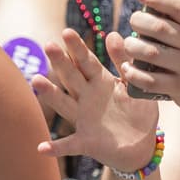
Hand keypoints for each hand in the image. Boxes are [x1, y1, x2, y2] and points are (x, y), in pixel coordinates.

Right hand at [32, 28, 158, 166]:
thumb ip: (123, 62)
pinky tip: (42, 148)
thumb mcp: (134, 85)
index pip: (86, 61)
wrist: (142, 144)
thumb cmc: (138, 111)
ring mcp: (83, 119)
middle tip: (49, 45)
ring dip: (51, 94)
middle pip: (72, 77)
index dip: (77, 48)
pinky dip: (56, 147)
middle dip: (61, 62)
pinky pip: (69, 145)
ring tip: (37, 81)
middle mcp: (87, 98)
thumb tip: (113, 33)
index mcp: (100, 82)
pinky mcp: (86, 142)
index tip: (67, 31)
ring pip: (64, 104)